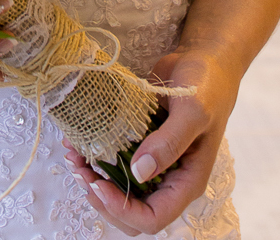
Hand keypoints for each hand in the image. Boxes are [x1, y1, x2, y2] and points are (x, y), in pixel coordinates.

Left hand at [60, 47, 239, 235]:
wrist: (204, 61)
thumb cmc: (206, 86)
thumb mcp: (193, 112)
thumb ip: (169, 142)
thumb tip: (140, 173)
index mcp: (187, 180)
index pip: (154, 217)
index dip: (124, 209)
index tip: (98, 184)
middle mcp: (169, 178)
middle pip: (132, 212)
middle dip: (102, 198)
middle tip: (80, 171)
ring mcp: (153, 163)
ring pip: (120, 190)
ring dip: (94, 180)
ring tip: (72, 156)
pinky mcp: (140, 144)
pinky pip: (115, 162)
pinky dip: (95, 158)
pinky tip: (77, 143)